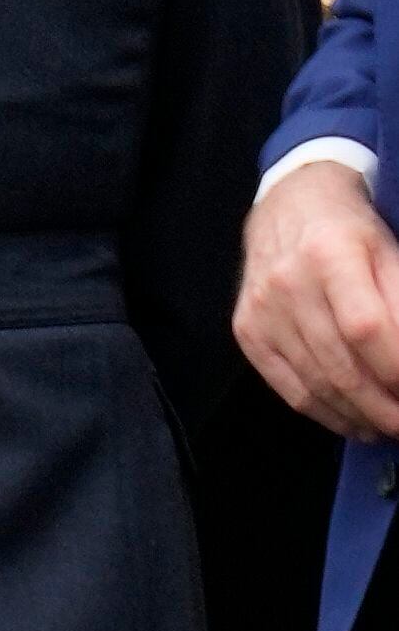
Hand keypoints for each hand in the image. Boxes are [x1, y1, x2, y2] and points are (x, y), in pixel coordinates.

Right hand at [235, 158, 398, 439]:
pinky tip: (354, 421)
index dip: (396, 368)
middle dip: (385, 407)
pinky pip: (287, 387)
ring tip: (389, 426)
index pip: (366, 328)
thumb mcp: (389, 252)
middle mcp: (287, 283)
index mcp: (330, 254)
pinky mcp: (247, 330)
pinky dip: (325, 413)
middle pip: (340, 365)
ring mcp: (262, 310)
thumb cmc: (351, 230)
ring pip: (316, 383)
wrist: (289, 204)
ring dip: (360, 416)